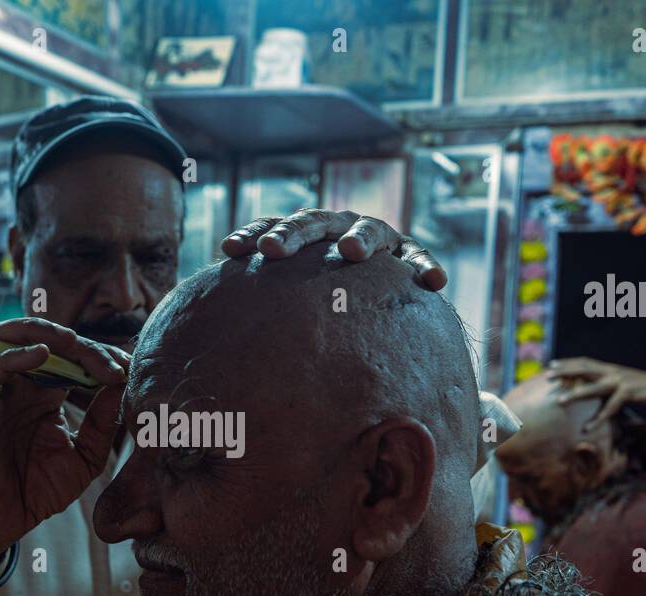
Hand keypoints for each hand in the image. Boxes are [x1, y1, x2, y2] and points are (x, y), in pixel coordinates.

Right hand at [0, 318, 127, 570]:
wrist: (3, 524)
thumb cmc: (40, 491)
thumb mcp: (84, 458)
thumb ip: (101, 424)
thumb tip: (121, 385)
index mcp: (47, 396)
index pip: (72, 359)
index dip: (99, 357)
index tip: (126, 370)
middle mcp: (21, 388)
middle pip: (45, 342)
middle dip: (79, 344)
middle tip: (107, 360)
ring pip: (10, 342)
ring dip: (43, 334)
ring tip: (73, 343)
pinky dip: (12, 356)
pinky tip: (41, 355)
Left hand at [221, 208, 446, 290]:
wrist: (375, 296)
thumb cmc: (321, 299)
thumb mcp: (294, 295)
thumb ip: (265, 300)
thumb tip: (211, 324)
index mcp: (304, 232)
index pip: (273, 225)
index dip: (252, 233)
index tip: (229, 250)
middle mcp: (337, 225)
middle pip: (314, 221)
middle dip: (293, 232)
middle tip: (273, 249)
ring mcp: (374, 234)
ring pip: (368, 228)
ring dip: (360, 238)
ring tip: (353, 254)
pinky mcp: (407, 251)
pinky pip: (418, 256)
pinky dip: (426, 265)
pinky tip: (435, 282)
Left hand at [548, 358, 645, 429]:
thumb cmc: (642, 388)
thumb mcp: (621, 383)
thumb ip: (605, 383)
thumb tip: (590, 388)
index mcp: (609, 368)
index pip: (584, 362)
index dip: (567, 362)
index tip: (550, 364)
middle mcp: (612, 372)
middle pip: (584, 369)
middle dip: (565, 371)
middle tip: (546, 375)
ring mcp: (620, 381)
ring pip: (593, 388)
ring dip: (575, 395)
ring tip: (559, 401)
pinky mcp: (629, 393)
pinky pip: (610, 408)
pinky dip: (598, 419)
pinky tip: (587, 429)